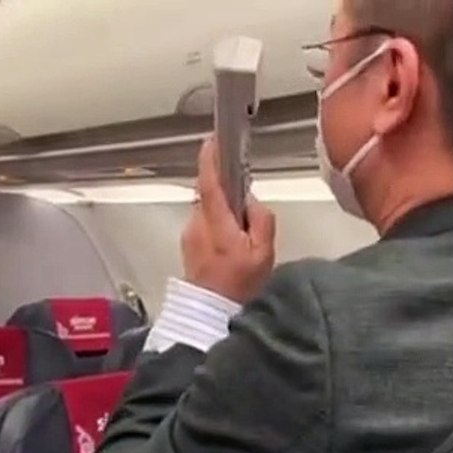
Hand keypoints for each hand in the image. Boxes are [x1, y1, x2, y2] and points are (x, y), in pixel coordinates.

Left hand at [181, 138, 275, 303]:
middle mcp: (198, 223)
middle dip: (226, 191)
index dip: (210, 160)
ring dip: (223, 210)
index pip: (209, 183)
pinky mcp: (188, 243)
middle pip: (209, 194)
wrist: (211, 312)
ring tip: (241, 233)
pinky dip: (217, 223)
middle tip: (246, 204)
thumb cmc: (239, 285)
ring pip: (207, 209)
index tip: (212, 141)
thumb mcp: (263, 254)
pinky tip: (230, 243)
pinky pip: (204, 222)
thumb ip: (262, 221)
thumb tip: (252, 201)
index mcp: (217, 223)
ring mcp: (190, 233)